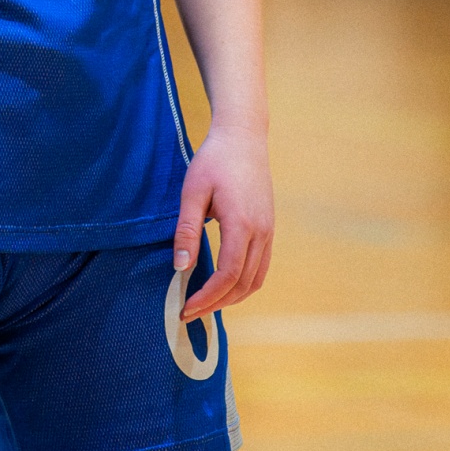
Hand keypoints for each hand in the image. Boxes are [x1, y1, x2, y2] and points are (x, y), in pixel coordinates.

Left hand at [174, 120, 273, 319]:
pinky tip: (223, 285)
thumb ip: (187, 230)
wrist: (243, 138)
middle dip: (216, 304)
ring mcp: (269, 232)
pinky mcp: (269, 229)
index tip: (185, 308)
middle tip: (188, 312)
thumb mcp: (192, 192)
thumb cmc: (214, 161)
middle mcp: (261, 233)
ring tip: (204, 304)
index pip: (228, 275)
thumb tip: (180, 267)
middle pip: (243, 284)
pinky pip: (260, 268)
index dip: (207, 297)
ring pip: (255, 280)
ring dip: (231, 298)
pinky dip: (243, 284)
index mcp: (242, 224)